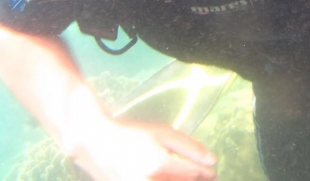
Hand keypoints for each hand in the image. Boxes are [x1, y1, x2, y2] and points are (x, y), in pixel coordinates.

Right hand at [73, 117, 216, 180]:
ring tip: (185, 177)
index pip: (193, 175)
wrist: (97, 144)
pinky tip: (167, 178)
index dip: (206, 174)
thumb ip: (189, 147)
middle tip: (202, 178)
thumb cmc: (133, 135)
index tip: (211, 173)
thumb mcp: (163, 133)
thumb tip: (212, 161)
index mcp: (159, 165)